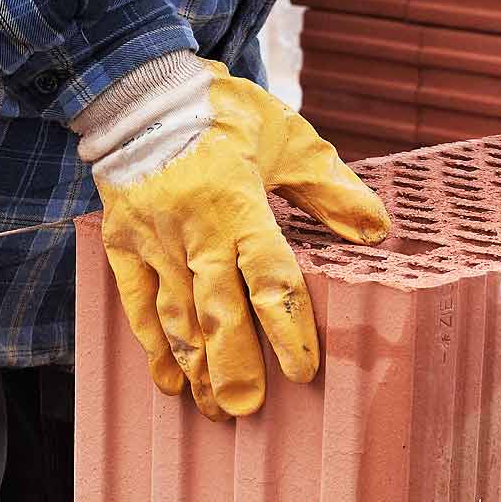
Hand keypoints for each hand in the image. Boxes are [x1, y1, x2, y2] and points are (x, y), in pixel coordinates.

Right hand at [75, 55, 389, 419]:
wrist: (140, 90)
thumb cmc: (224, 114)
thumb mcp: (287, 138)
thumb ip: (330, 189)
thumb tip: (378, 231)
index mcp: (239, 204)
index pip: (267, 276)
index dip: (286, 327)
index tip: (301, 372)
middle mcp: (193, 229)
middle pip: (217, 309)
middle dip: (233, 364)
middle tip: (248, 410)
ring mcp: (153, 240)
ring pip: (175, 316)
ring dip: (196, 367)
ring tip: (215, 411)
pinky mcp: (122, 244)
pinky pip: (136, 303)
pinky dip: (153, 346)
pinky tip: (171, 383)